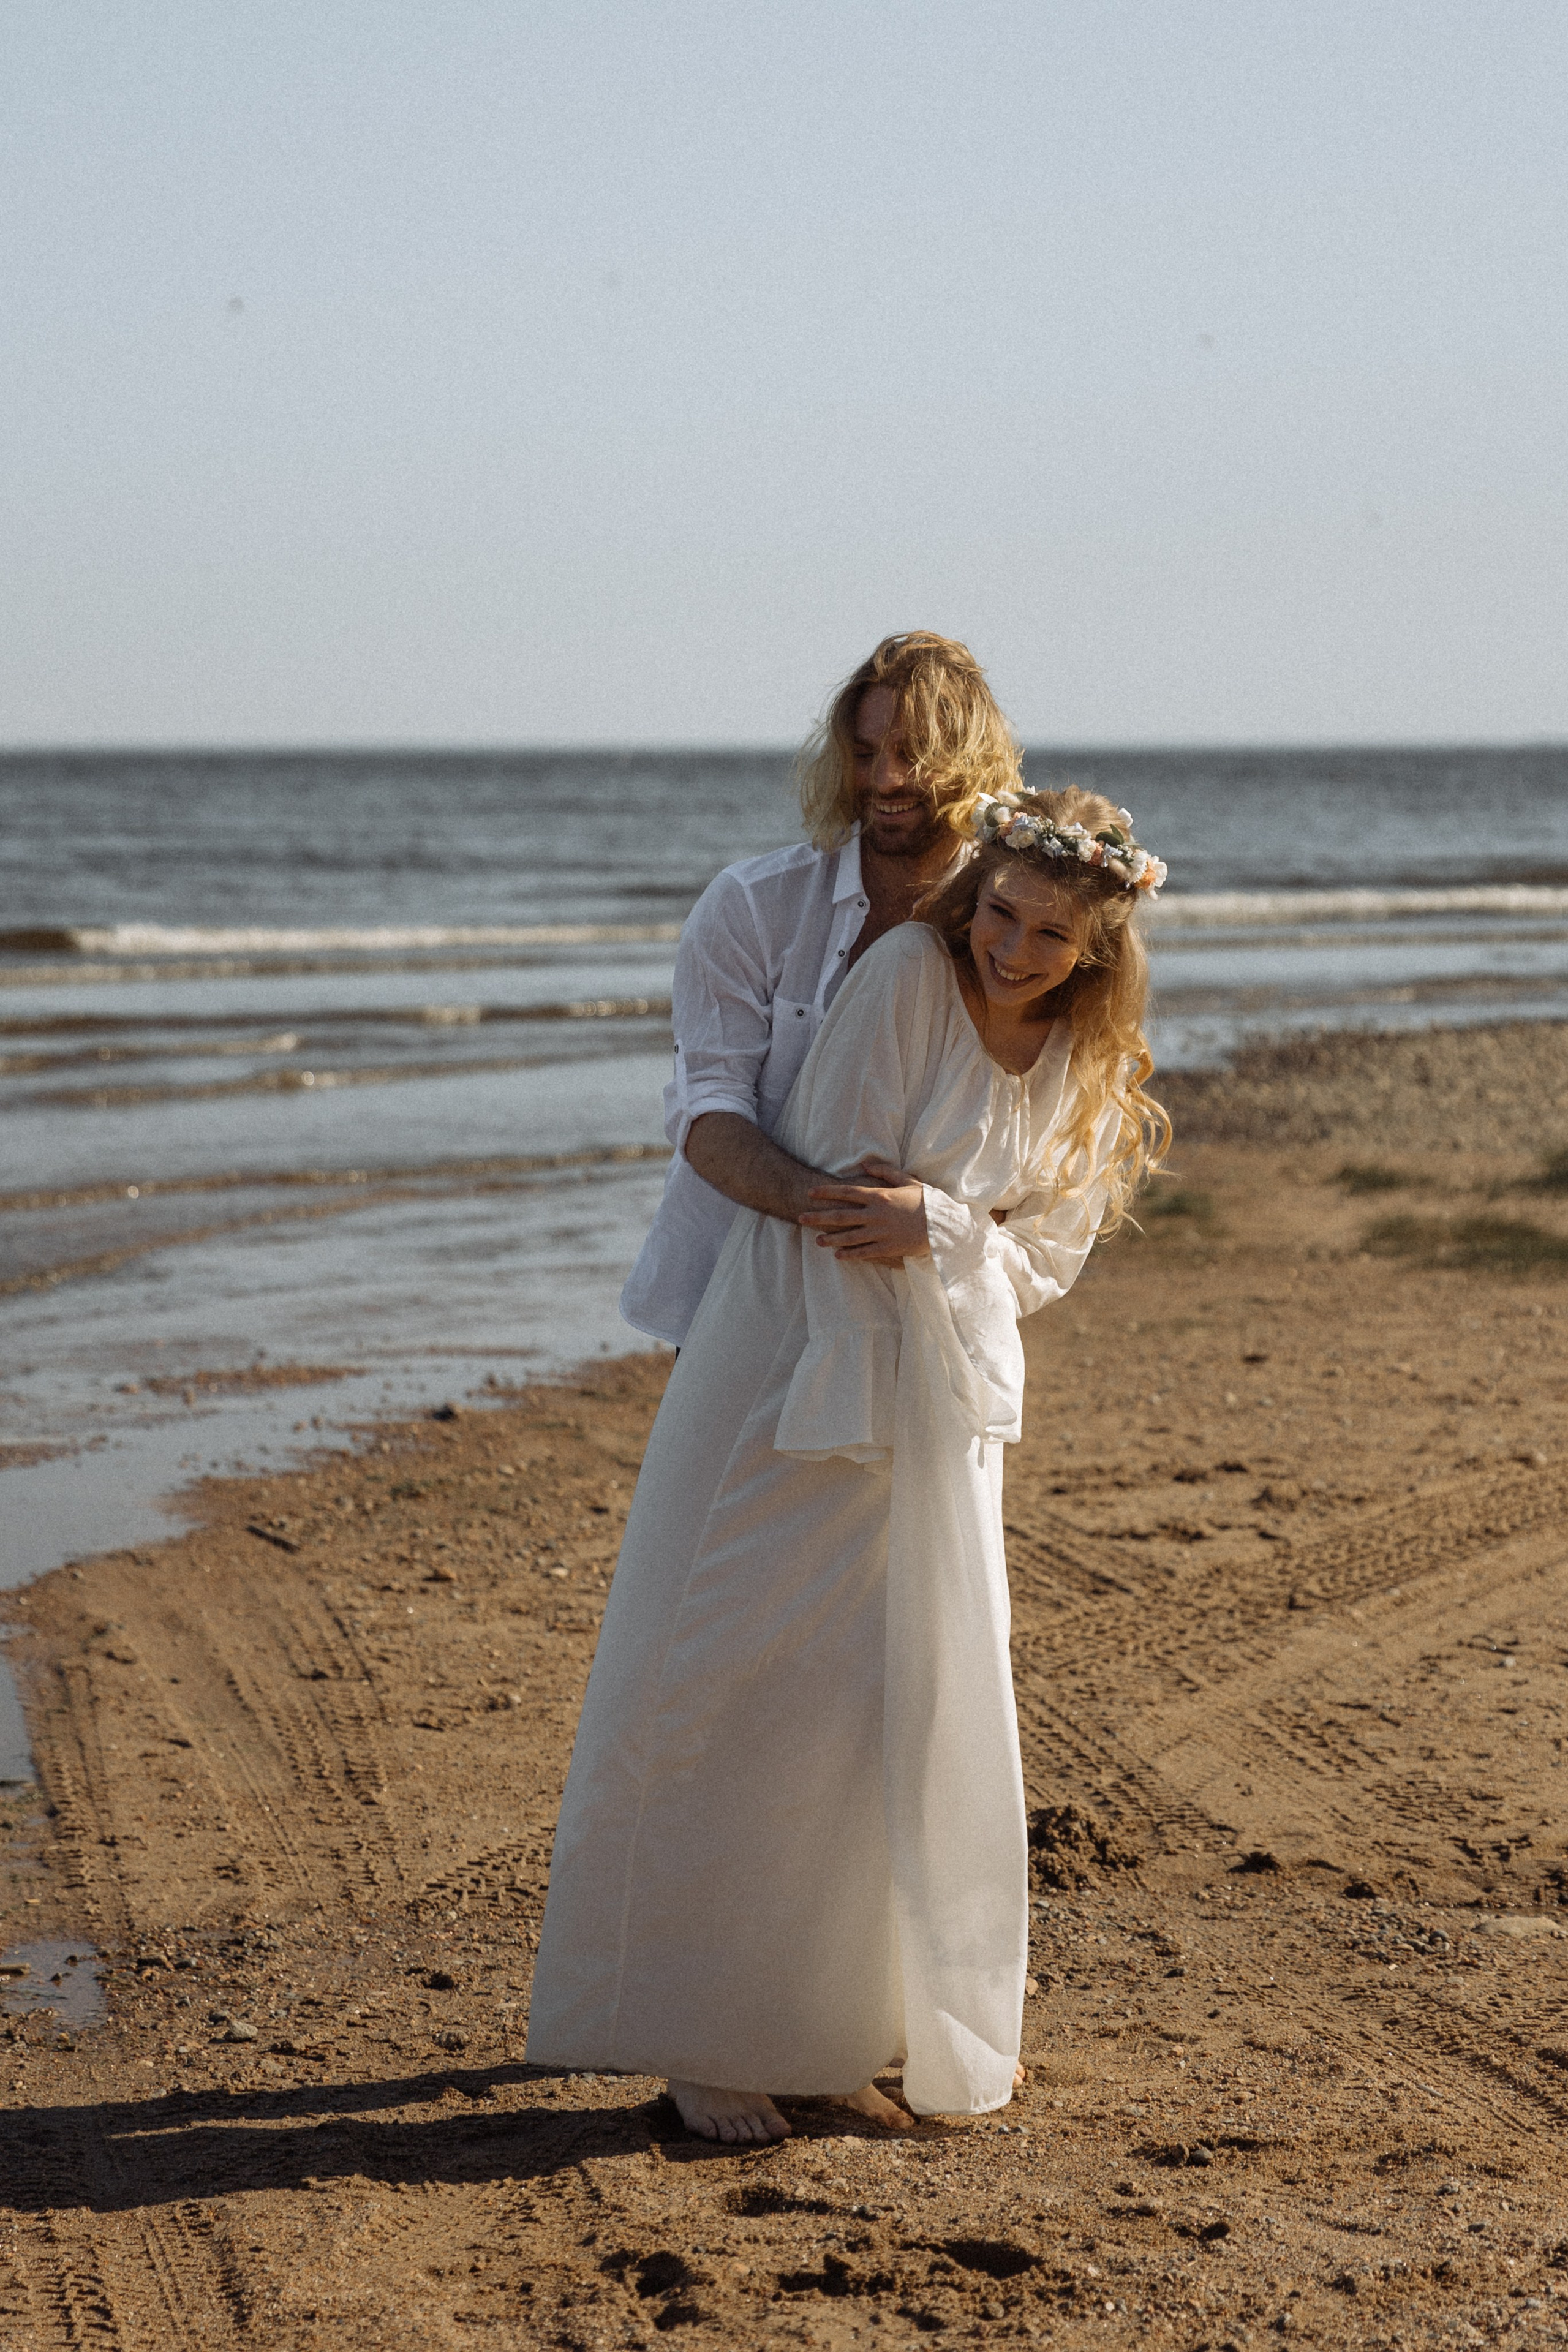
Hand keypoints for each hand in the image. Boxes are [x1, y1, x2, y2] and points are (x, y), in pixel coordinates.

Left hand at [799, 1159, 928, 1262]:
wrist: (946, 1225)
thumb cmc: (928, 1201)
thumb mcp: (908, 1181)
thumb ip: (885, 1172)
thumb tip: (864, 1163)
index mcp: (880, 1196)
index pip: (846, 1192)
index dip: (826, 1193)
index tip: (810, 1193)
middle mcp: (876, 1215)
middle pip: (841, 1215)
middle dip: (818, 1216)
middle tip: (801, 1217)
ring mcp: (881, 1233)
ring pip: (849, 1236)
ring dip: (830, 1238)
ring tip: (816, 1240)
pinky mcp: (888, 1249)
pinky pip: (864, 1252)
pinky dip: (850, 1254)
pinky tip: (838, 1255)